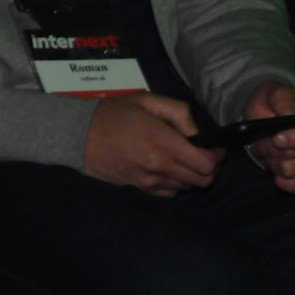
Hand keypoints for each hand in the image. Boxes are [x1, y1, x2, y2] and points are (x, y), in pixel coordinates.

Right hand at [81, 92, 215, 196]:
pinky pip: (169, 194)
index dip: (217, 156)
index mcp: (161, 141)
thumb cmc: (113, 114)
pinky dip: (174, 183)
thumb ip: (178, 112)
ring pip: (187, 187)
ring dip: (191, 175)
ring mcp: (148, 182)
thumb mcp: (146, 100)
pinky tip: (165, 169)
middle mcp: (158, 166)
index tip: (214, 147)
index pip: (206, 163)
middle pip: (202, 180)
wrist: (77, 136)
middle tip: (201, 153)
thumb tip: (197, 133)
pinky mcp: (139, 190)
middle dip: (209, 167)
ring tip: (180, 159)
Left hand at [241, 83, 294, 194]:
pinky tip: (277, 175)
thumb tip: (289, 115)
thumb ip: (281, 100)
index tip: (277, 139)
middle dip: (274, 149)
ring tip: (269, 154)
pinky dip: (286, 183)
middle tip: (263, 143)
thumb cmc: (273, 106)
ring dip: (274, 164)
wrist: (271, 120)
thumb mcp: (271, 94)